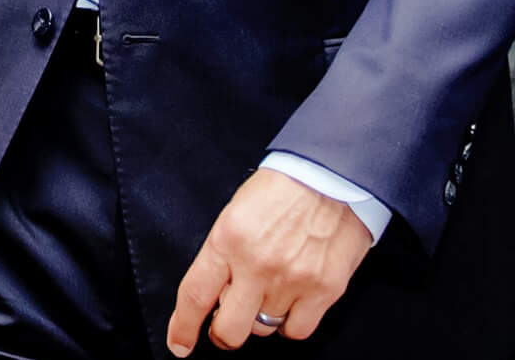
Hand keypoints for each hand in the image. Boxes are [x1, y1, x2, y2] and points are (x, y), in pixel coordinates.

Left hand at [167, 168, 374, 352]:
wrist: (334, 173)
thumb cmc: (284, 188)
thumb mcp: (236, 212)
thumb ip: (223, 255)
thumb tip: (216, 296)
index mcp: (228, 239)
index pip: (195, 296)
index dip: (183, 328)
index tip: (180, 344)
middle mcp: (257, 264)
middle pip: (229, 330)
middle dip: (224, 333)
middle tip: (229, 320)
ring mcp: (292, 279)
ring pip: (264, 329)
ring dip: (262, 317)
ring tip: (273, 288)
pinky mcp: (324, 289)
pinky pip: (297, 330)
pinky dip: (291, 322)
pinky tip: (293, 300)